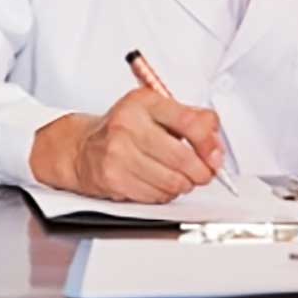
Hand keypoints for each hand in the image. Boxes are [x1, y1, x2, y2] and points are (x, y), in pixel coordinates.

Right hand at [29, 88, 224, 202]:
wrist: (80, 147)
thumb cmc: (123, 127)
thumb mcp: (155, 109)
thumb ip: (189, 118)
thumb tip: (216, 141)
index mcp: (144, 102)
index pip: (189, 122)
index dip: (210, 143)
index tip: (216, 155)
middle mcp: (129, 125)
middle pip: (183, 157)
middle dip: (201, 171)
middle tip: (204, 172)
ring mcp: (119, 153)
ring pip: (171, 181)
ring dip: (184, 184)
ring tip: (181, 177)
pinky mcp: (113, 179)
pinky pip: (155, 195)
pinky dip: (166, 193)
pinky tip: (160, 183)